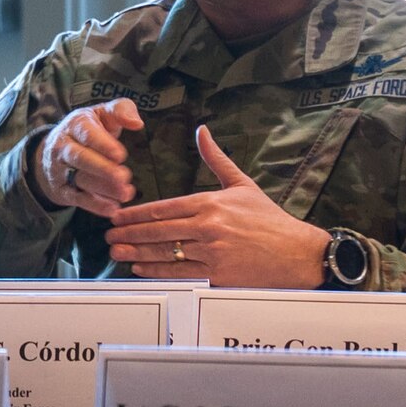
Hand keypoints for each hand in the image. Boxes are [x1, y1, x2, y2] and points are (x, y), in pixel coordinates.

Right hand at [30, 99, 143, 217]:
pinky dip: (95, 205)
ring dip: (103, 188)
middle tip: (124, 177)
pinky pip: (77, 199)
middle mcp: (63, 147)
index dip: (102, 144)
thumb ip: (121, 110)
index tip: (120, 155)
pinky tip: (113, 208)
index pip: (87, 134)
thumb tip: (136, 123)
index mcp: (76, 125)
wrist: (54, 151)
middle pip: (80, 158)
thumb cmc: (88, 129)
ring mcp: (60, 170)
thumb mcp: (102, 113)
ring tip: (125, 193)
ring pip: (80, 179)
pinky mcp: (62, 190)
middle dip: (102, 169)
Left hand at [103, 125, 329, 286]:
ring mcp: (212, 252)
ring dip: (136, 252)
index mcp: (211, 203)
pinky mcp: (217, 275)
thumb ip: (216, 159)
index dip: (136, 213)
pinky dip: (156, 270)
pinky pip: (179, 273)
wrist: (297, 252)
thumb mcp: (242, 184)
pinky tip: (139, 267)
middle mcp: (208, 227)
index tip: (117, 215)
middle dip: (129, 233)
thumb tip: (202, 131)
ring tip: (116, 251)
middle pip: (158, 230)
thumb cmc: (269, 219)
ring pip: (165, 252)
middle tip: (108, 235)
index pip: (164, 207)